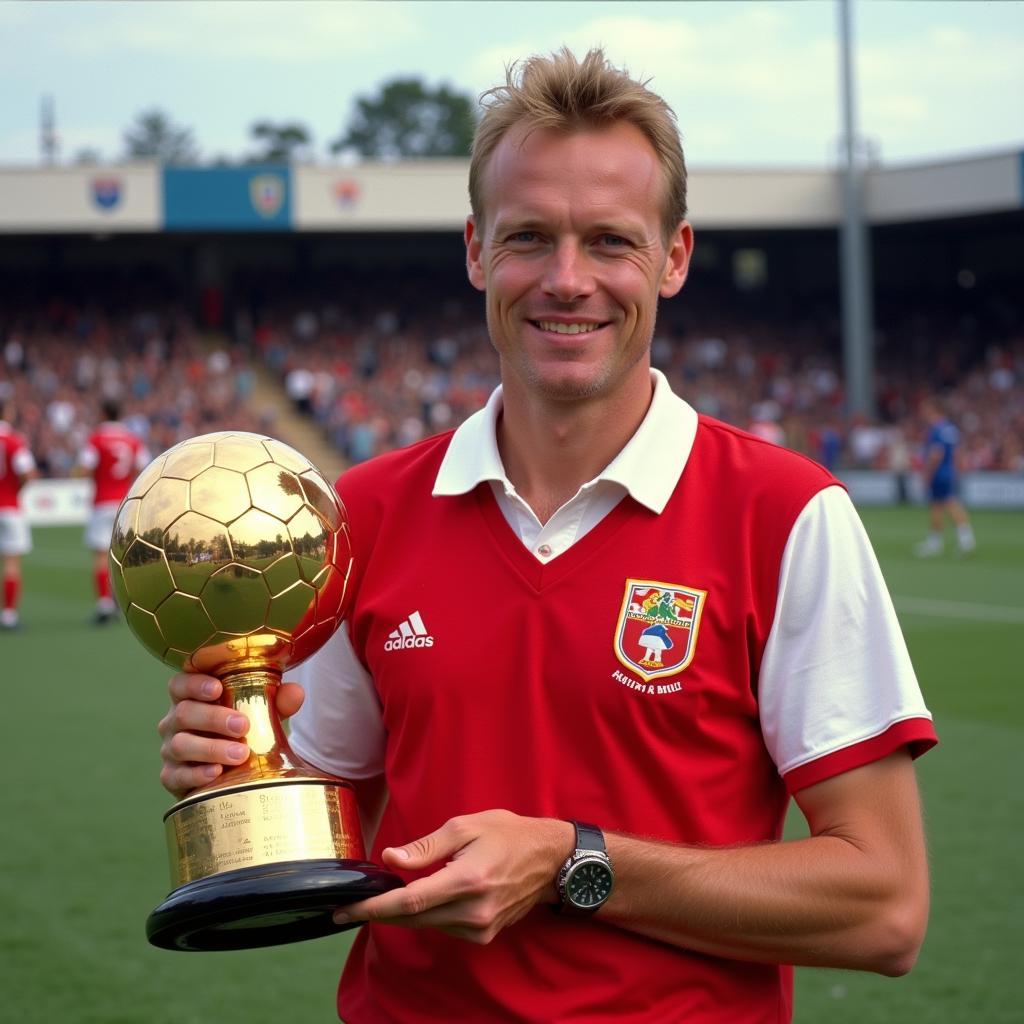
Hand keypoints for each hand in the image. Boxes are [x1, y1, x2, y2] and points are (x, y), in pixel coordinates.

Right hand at [157, 673, 304, 798]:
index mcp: (191, 697)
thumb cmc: (243, 730)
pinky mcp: (172, 776)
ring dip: (210, 748)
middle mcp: (175, 721)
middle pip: (184, 713)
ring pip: (180, 745)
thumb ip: (278, 700)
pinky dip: (196, 774)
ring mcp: (170, 749)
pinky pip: (175, 775)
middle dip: (214, 718)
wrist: (233, 770)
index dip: (195, 684)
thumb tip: (296, 693)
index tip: (218, 688)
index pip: (181, 684)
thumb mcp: (261, 712)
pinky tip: (216, 773)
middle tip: (243, 726)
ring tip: (239, 754)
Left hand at [333, 810, 573, 943]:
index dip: (374, 907)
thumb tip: (391, 857)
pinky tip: (430, 896)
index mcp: (467, 880)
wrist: (549, 859)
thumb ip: (426, 847)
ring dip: (406, 911)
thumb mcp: (466, 826)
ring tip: (394, 892)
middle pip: (413, 918)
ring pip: (426, 925)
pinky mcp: (484, 935)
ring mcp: (480, 927)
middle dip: (381, 911)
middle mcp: (473, 911)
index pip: (410, 901)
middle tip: (353, 905)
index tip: (347, 909)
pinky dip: (429, 915)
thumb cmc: (508, 834)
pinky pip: (444, 928)